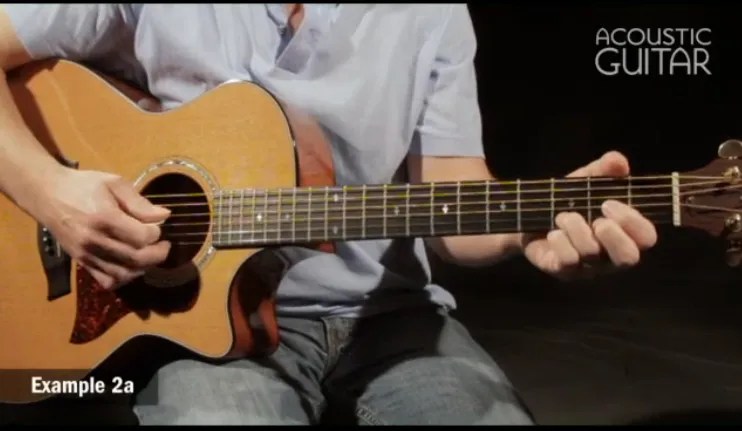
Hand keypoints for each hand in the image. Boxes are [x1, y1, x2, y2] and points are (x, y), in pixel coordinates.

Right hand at [37, 168, 171, 289]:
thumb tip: (164, 216)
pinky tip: (131, 265)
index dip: (157, 233)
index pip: (142, 237)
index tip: (158, 225)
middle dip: (158, 253)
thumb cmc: (84, 185)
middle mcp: (95, 241)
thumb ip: (140, 203)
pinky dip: (125, 278)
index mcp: (104, 218)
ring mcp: (87, 255)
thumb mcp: (114, 183)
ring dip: (144, 267)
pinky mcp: (82, 263)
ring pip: (125, 274)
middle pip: (137, 259)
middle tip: (164, 244)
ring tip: (149, 253)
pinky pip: (108, 281)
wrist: (48, 195)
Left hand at [521, 151, 657, 280]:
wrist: (530, 216)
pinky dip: (560, 242)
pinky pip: (569, 262)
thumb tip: (618, 161)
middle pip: (629, 258)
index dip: (633, 222)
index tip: (609, 203)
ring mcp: (588, 267)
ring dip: (576, 228)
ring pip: (592, 254)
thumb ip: (603, 169)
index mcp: (624, 233)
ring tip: (563, 216)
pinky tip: (553, 232)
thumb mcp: (585, 181)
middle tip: (597, 218)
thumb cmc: (568, 201)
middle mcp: (611, 255)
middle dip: (613, 235)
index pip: (647, 237)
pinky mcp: (564, 272)